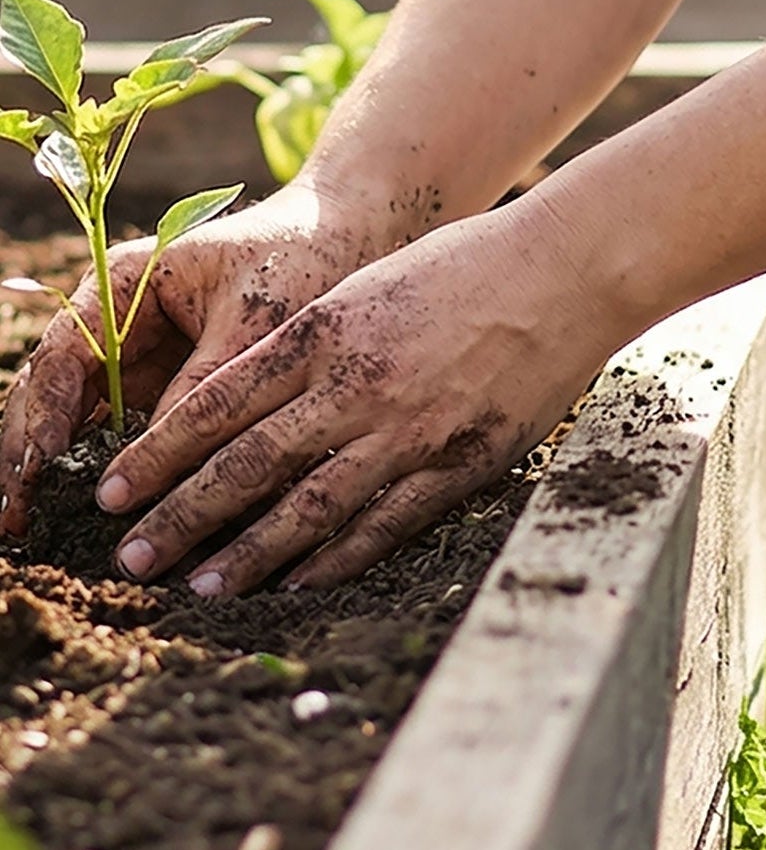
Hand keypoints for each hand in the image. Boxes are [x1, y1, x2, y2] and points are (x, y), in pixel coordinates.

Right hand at [0, 181, 395, 538]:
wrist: (350, 241)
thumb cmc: (302, 260)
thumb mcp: (255, 321)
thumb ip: (207, 388)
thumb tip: (166, 469)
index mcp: (125, 285)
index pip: (64, 355)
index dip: (43, 413)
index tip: (37, 468)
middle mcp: (121, 326)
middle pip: (56, 396)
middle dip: (31, 457)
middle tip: (16, 523)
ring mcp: (143, 360)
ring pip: (88, 425)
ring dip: (64, 476)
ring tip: (38, 533)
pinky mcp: (174, 391)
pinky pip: (140, 439)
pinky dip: (129, 476)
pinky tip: (120, 522)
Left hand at [91, 198, 614, 594]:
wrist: (568, 269)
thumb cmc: (469, 263)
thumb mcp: (371, 283)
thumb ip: (313, 339)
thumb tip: (248, 400)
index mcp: (327, 330)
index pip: (217, 405)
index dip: (158, 454)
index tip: (114, 489)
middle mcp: (358, 384)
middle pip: (247, 464)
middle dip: (180, 516)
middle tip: (131, 556)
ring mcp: (411, 429)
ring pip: (308, 507)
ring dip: (247, 553)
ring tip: (202, 586)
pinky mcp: (461, 461)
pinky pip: (386, 522)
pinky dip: (336, 556)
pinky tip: (300, 580)